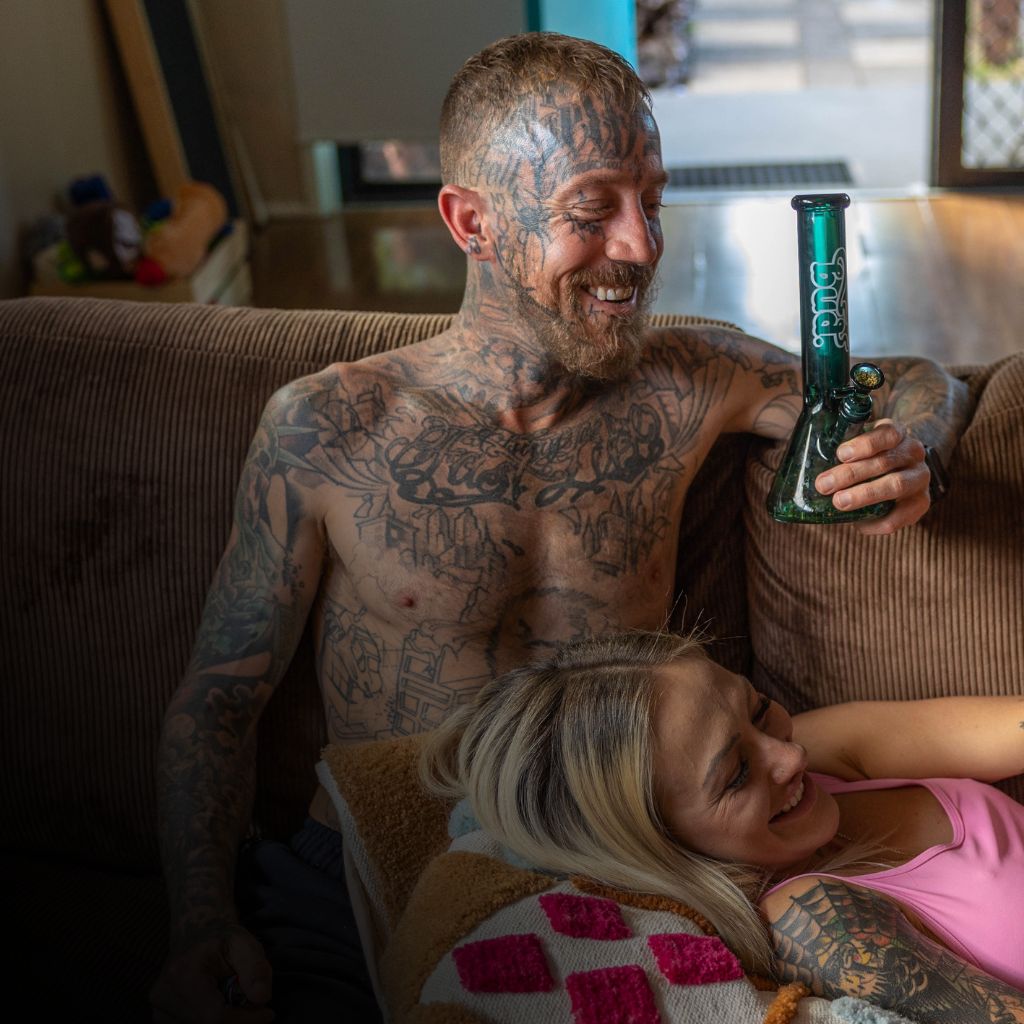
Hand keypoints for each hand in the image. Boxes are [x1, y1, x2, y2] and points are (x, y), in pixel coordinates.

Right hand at [151, 927, 273, 1022]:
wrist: (195, 936)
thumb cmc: (222, 940)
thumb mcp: (244, 944)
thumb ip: (256, 969)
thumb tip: (261, 998)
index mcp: (183, 974)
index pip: (215, 1017)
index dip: (245, 1020)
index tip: (267, 1012)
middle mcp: (163, 995)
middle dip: (236, 1018)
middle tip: (249, 1001)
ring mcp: (159, 1009)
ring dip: (224, 1019)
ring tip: (230, 996)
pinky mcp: (161, 1018)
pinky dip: (211, 1019)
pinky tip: (216, 1003)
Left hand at [814, 418, 929, 534]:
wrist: (902, 472)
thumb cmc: (870, 458)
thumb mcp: (859, 446)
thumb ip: (842, 451)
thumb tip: (805, 467)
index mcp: (897, 434)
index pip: (887, 434)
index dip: (864, 444)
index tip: (841, 454)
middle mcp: (913, 453)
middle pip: (885, 462)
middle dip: (851, 474)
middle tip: (824, 484)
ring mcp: (919, 478)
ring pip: (894, 485)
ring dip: (863, 495)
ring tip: (838, 502)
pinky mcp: (920, 504)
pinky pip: (899, 516)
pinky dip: (876, 522)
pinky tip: (859, 524)